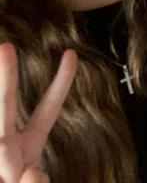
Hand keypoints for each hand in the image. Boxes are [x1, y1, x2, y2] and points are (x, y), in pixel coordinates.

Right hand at [0, 44, 76, 182]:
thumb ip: (36, 182)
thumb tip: (29, 174)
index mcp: (29, 143)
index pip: (48, 108)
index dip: (61, 82)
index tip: (71, 53)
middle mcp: (7, 144)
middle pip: (4, 106)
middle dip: (5, 78)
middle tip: (5, 46)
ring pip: (4, 151)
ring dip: (12, 171)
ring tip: (13, 178)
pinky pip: (12, 172)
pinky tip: (10, 181)